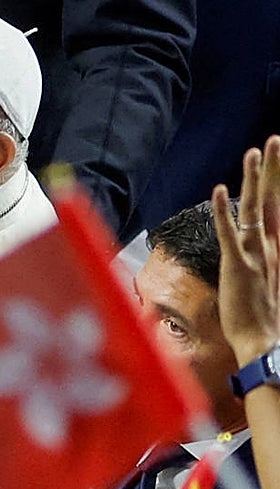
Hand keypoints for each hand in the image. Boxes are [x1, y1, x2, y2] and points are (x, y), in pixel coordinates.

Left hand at [214, 135, 279, 363]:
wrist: (265, 344)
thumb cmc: (262, 321)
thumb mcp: (265, 284)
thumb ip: (262, 264)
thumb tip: (253, 252)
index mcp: (278, 250)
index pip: (278, 208)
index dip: (277, 183)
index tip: (275, 161)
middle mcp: (272, 247)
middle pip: (274, 199)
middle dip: (272, 169)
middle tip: (274, 140)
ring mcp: (256, 255)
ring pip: (256, 208)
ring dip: (253, 179)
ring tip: (254, 151)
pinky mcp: (238, 266)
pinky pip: (230, 233)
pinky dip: (223, 211)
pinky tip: (218, 190)